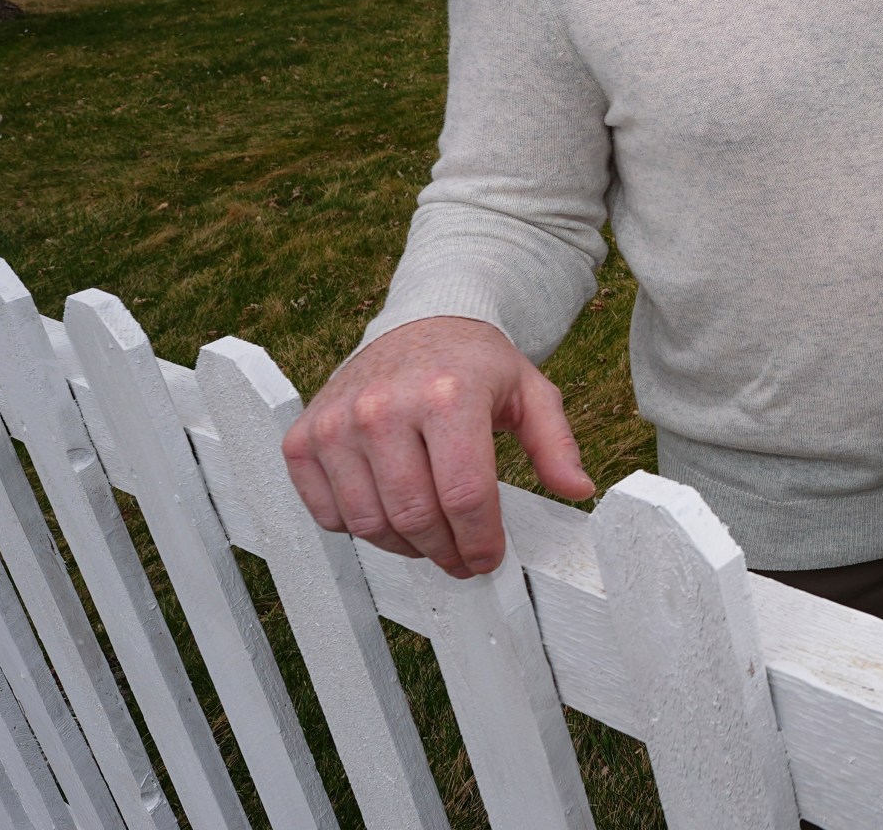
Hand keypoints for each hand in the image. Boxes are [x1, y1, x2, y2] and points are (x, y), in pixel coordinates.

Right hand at [280, 316, 593, 578]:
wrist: (421, 324)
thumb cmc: (477, 365)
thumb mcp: (531, 393)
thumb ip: (556, 444)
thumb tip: (578, 489)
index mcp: (446, 395)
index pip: (465, 495)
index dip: (481, 542)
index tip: (489, 558)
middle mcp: (384, 407)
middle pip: (416, 517)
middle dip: (447, 552)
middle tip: (464, 559)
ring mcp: (337, 423)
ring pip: (370, 524)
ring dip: (407, 547)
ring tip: (433, 539)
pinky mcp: (304, 437)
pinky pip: (328, 514)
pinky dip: (361, 528)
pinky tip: (391, 513)